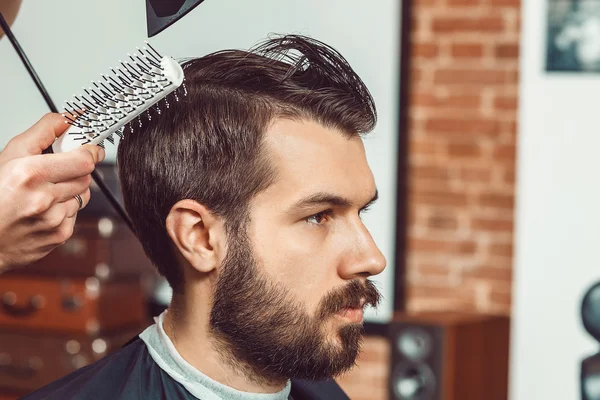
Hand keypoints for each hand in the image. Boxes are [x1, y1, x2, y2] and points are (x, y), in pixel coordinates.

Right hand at [0, 113, 104, 272]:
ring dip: (70, 191)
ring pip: (83, 195)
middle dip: (76, 171)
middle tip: (56, 171)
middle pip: (86, 177)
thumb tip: (70, 118)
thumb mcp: (11, 154)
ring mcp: (53, 220)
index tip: (89, 148)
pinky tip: (43, 211)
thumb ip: (44, 131)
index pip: (84, 160)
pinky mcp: (60, 235)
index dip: (90, 152)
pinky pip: (76, 214)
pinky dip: (64, 210)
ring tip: (44, 193)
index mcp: (30, 174)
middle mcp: (44, 199)